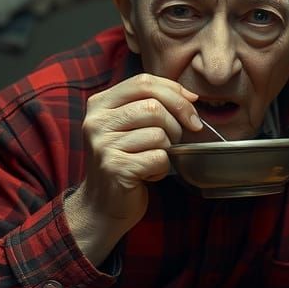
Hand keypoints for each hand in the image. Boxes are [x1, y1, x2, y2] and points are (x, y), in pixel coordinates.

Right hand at [65, 74, 201, 263]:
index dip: (174, 91)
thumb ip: (152, 104)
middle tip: (177, 139)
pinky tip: (149, 174)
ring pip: (158, 133)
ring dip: (168, 148)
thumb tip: (190, 96)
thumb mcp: (130, 126)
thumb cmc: (125, 161)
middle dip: (177, 123)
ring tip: (155, 157)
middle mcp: (96, 122)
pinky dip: (162, 168)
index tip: (192, 107)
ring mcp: (103, 145)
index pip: (143, 82)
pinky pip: (158, 158)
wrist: (102, 205)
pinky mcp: (115, 168)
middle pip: (153, 106)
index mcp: (100, 104)